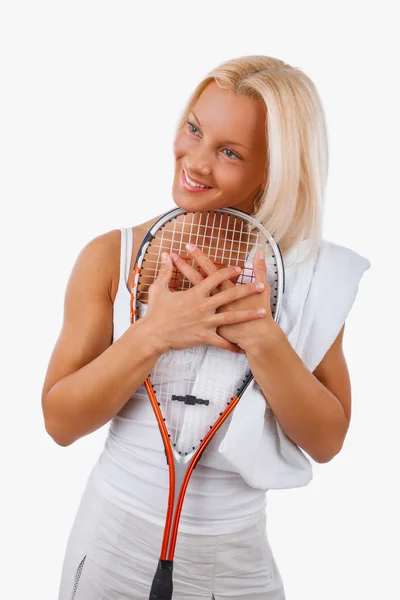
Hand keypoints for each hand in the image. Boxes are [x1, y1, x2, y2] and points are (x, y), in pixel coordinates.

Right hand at [141, 252, 266, 354]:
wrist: (153, 334)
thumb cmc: (156, 312)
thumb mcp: (158, 289)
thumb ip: (165, 271)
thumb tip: (165, 255)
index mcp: (194, 293)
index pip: (215, 277)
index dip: (228, 272)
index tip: (239, 268)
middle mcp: (203, 306)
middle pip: (230, 295)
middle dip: (247, 290)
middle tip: (261, 286)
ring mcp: (204, 322)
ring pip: (231, 317)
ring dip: (248, 314)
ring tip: (262, 312)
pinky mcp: (203, 336)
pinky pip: (220, 341)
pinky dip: (231, 344)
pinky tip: (242, 346)